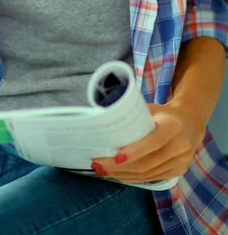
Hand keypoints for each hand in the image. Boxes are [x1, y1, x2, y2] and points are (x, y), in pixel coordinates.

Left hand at [90, 102, 205, 182]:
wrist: (187, 122)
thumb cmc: (161, 113)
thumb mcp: (150, 108)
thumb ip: (132, 114)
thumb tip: (103, 119)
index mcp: (173, 125)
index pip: (153, 142)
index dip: (134, 151)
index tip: (114, 156)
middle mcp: (181, 145)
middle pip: (146, 162)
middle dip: (119, 167)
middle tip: (97, 165)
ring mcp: (181, 161)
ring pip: (147, 174)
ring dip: (123, 174)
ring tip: (103, 170)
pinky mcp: (179, 171)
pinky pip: (152, 178)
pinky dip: (133, 178)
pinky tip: (118, 174)